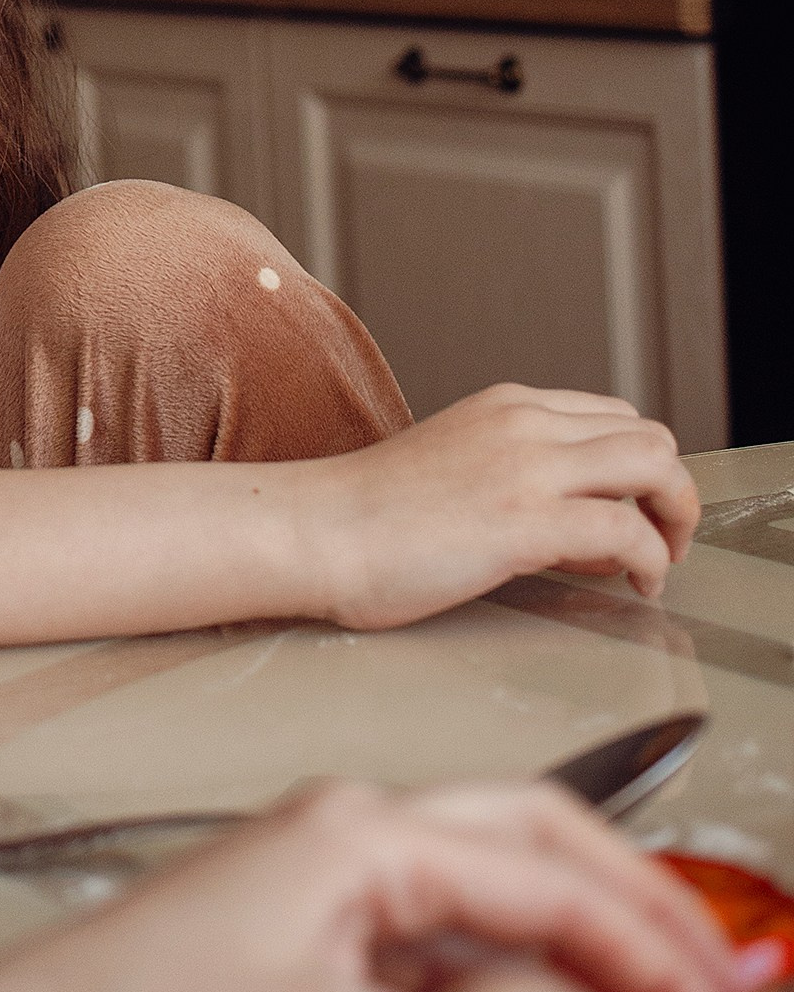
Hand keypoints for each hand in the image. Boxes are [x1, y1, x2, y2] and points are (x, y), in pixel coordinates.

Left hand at [0, 779, 760, 991]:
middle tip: (710, 979)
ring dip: (574, 943)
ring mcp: (321, 883)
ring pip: (489, 889)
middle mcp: (344, 836)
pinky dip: (511, 978)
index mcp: (358, 835)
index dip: (644, 946)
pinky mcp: (305, 941)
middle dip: (630, 905)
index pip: (543, 874)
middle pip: (530, 843)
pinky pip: (441, 940)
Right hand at [303, 385, 698, 626]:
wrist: (314, 530)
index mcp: (507, 407)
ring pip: (655, 466)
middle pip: (651, 436)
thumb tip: (587, 532)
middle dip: (671, 492)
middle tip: (663, 539)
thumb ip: (519, 482)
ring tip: (662, 561)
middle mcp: (525, 424)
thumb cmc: (367, 516)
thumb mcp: (455, 469)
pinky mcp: (524, 520)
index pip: (613, 418)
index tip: (631, 512)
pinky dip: (651, 560)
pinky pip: (627, 530)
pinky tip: (637, 584)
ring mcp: (527, 468)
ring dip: (675, 517)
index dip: (637, 469)